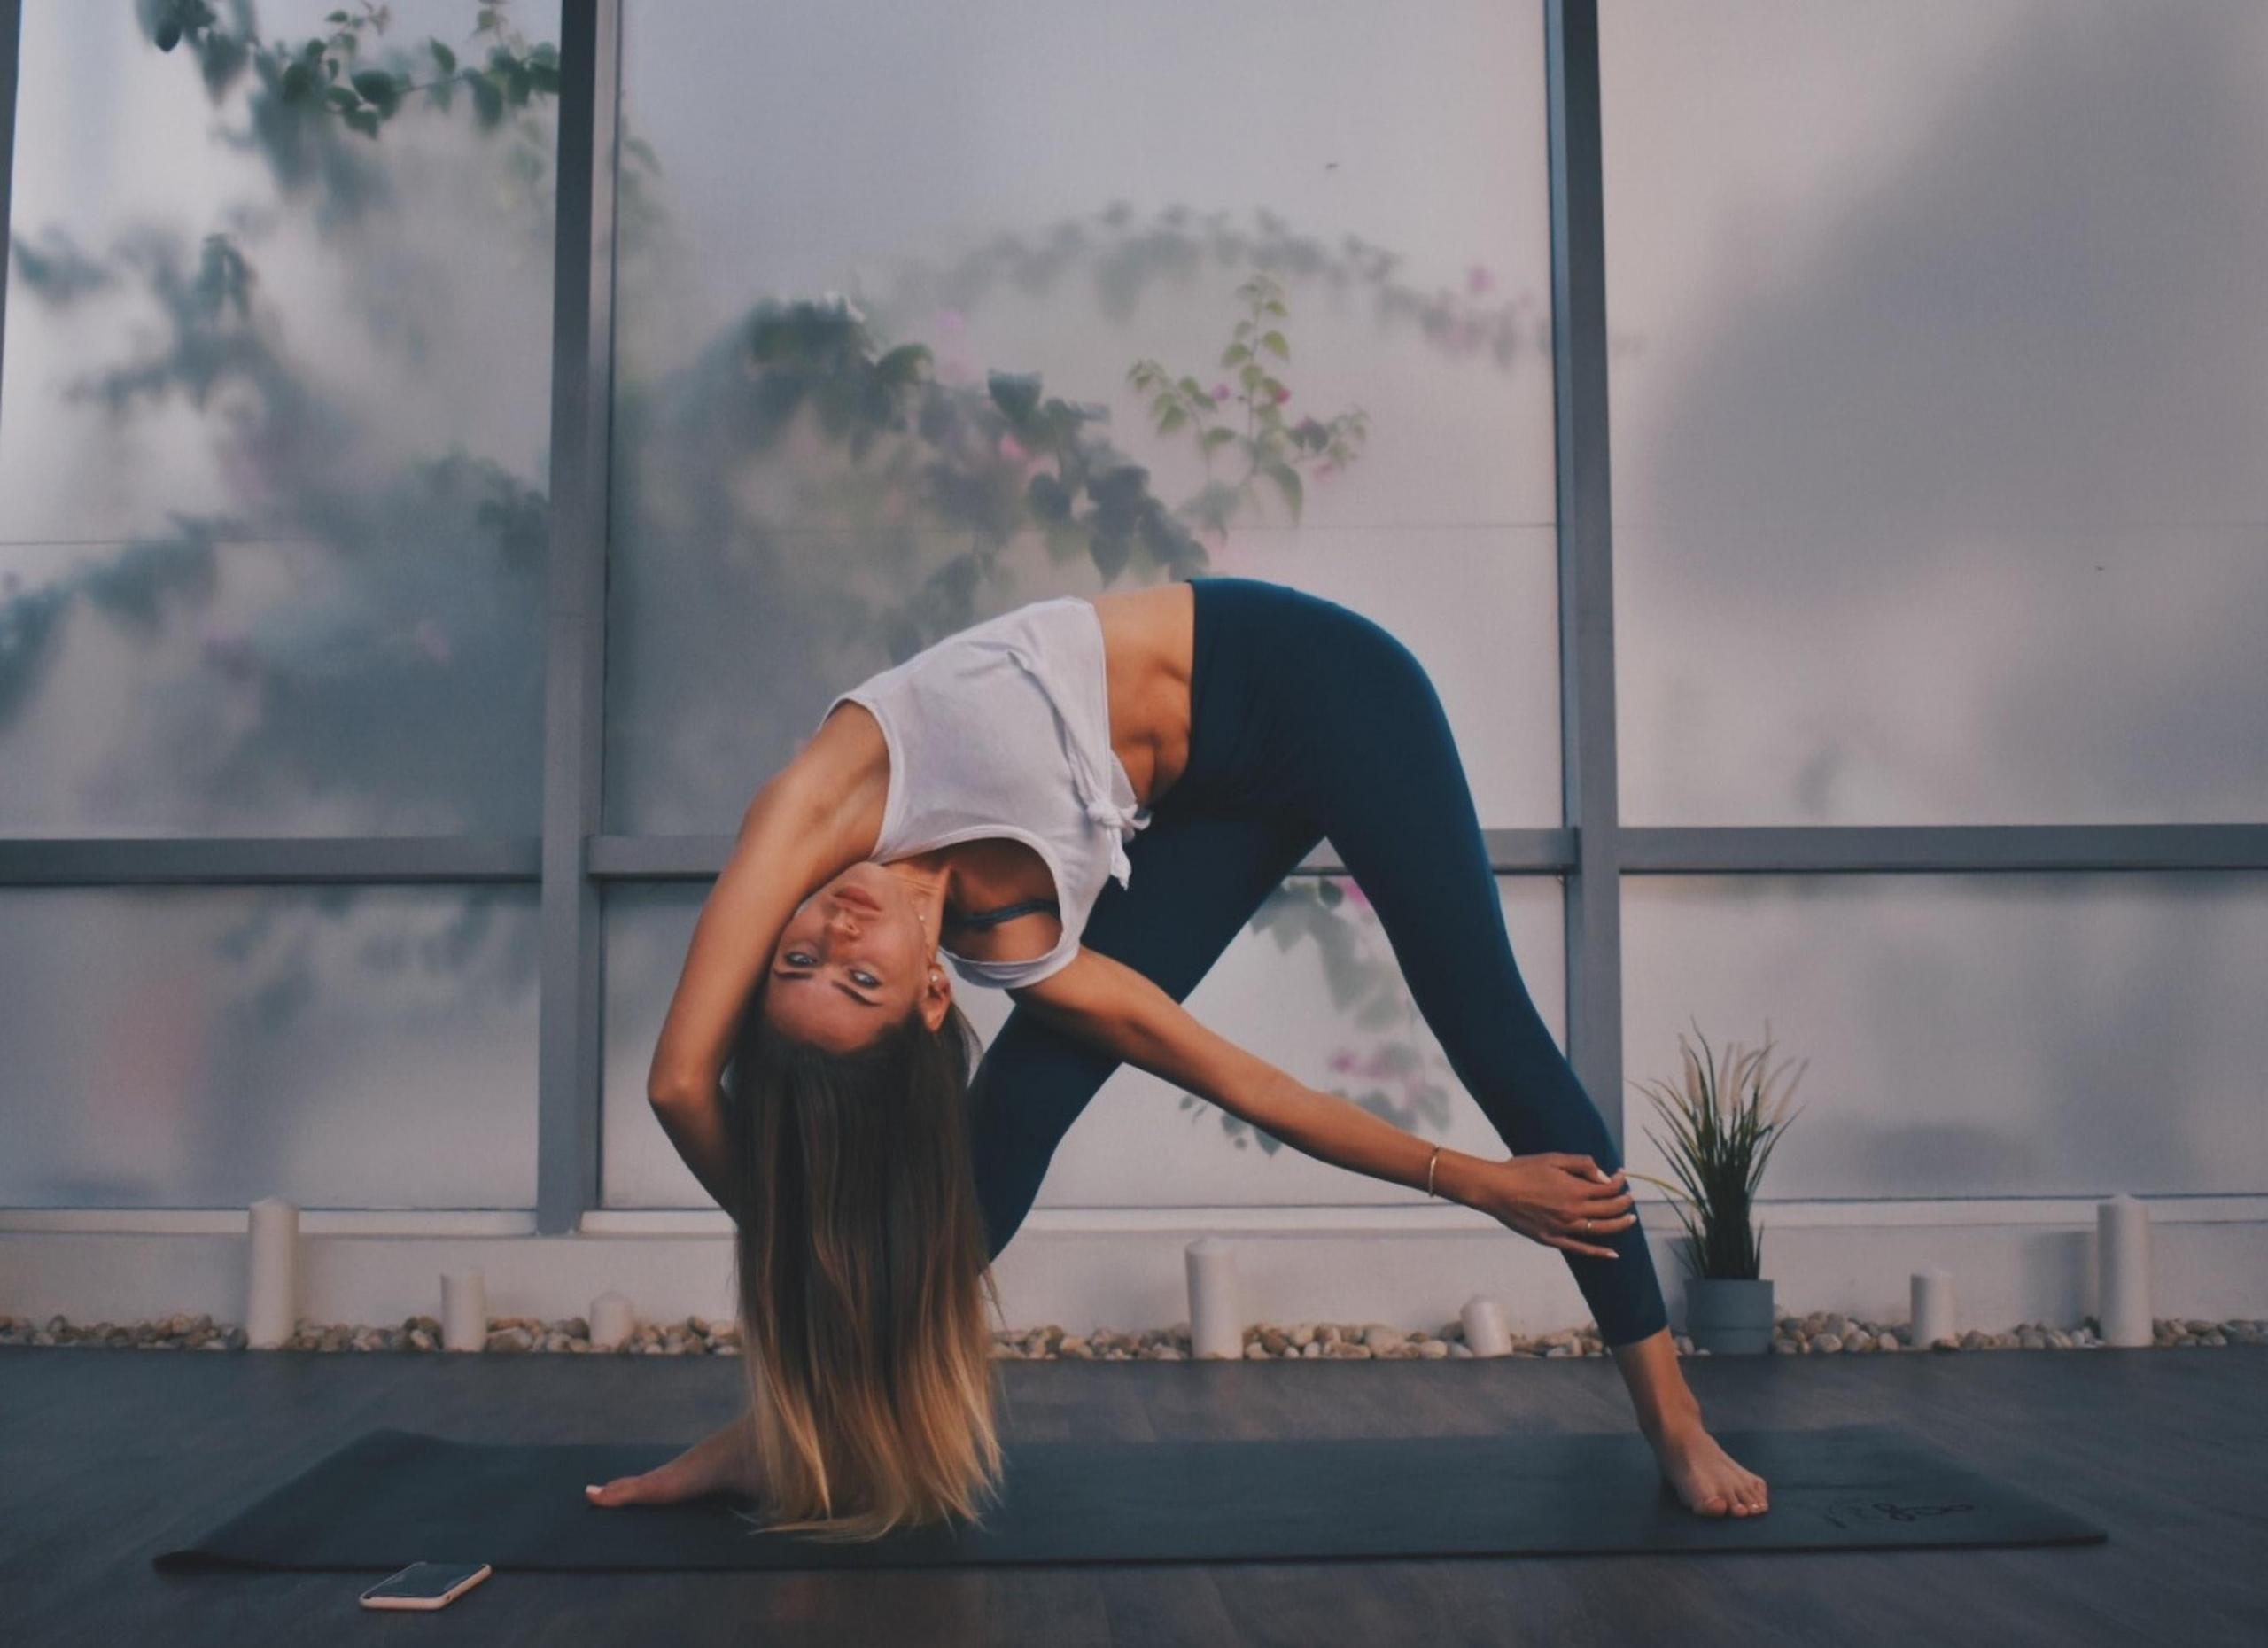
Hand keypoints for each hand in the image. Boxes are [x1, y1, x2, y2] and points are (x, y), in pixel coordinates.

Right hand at [1458, 1152, 1634, 1258]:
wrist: (1496, 1190)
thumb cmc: (1522, 1170)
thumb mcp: (1554, 1158)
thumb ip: (1582, 1165)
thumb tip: (1605, 1177)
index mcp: (1576, 1190)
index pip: (1609, 1188)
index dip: (1619, 1181)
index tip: (1621, 1176)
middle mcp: (1574, 1212)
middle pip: (1610, 1209)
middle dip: (1624, 1202)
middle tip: (1630, 1197)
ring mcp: (1564, 1228)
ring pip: (1601, 1230)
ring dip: (1619, 1224)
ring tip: (1630, 1219)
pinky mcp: (1552, 1239)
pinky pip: (1581, 1249)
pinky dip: (1599, 1252)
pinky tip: (1613, 1253)